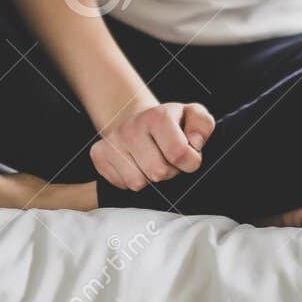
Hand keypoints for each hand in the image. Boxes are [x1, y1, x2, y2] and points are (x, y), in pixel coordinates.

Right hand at [90, 101, 214, 190]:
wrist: (138, 119)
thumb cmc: (171, 123)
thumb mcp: (194, 116)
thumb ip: (202, 125)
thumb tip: (194, 144)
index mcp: (157, 116)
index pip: (179, 153)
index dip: (189, 162)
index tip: (188, 156)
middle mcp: (131, 127)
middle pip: (158, 172)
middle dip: (169, 171)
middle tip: (166, 158)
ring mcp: (112, 141)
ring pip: (138, 182)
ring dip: (149, 178)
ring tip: (151, 161)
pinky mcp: (99, 154)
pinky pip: (122, 185)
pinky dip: (132, 180)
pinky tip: (135, 164)